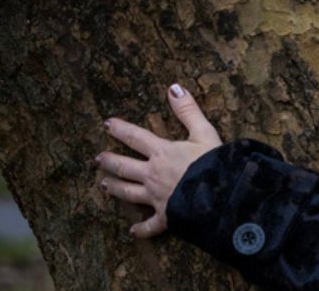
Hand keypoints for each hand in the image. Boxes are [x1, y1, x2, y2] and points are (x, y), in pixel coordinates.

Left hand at [97, 83, 221, 237]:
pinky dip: (141, 229)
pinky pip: (150, 225)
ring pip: (129, 193)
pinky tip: (132, 232)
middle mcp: (153, 175)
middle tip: (98, 158)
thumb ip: (188, 110)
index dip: (121, 129)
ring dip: (116, 188)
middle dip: (110, 161)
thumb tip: (174, 87)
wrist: (220, 196)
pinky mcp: (166, 216)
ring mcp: (157, 197)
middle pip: (126, 167)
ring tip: (104, 184)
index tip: (107, 124)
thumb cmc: (214, 163)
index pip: (136, 137)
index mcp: (162, 153)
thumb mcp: (204, 132)